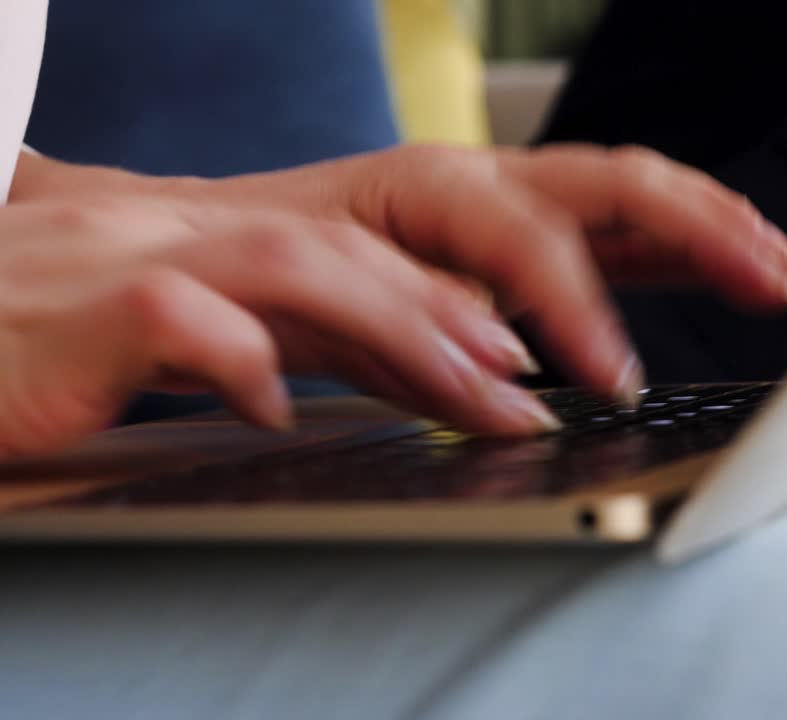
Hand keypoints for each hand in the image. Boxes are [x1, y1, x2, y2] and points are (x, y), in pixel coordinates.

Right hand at [0, 196, 562, 457]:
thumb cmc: (19, 351)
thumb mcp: (145, 341)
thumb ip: (238, 350)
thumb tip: (324, 387)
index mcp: (192, 240)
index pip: (342, 255)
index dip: (435, 302)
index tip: (508, 357)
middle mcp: (168, 235)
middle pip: (337, 248)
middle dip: (442, 311)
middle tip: (517, 376)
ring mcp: (121, 262)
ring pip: (287, 263)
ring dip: (391, 322)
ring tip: (461, 382)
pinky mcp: (71, 313)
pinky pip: (172, 316)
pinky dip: (240, 357)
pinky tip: (277, 406)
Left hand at [192, 143, 786, 399]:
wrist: (244, 242)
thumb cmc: (286, 271)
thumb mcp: (344, 318)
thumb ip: (431, 352)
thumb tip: (517, 400)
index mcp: (436, 187)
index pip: (534, 242)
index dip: (581, 311)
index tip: (616, 380)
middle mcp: (487, 177)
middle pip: (615, 182)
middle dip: (701, 228)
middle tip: (764, 279)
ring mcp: (515, 195)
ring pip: (634, 192)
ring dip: (713, 226)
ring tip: (776, 266)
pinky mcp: (530, 226)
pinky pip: (622, 226)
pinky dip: (684, 245)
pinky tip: (733, 264)